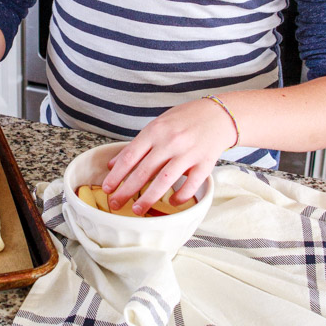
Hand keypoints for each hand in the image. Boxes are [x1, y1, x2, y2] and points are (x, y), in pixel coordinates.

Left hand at [101, 98, 236, 215]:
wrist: (218, 115)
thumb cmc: (184, 120)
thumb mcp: (157, 125)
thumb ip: (137, 145)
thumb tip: (113, 164)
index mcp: (156, 130)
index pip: (130, 156)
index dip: (116, 174)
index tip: (107, 188)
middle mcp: (170, 141)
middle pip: (144, 171)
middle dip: (126, 190)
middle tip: (115, 204)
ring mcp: (188, 153)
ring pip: (164, 180)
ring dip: (149, 197)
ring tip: (137, 210)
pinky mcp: (205, 163)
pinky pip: (190, 185)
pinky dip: (180, 196)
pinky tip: (171, 203)